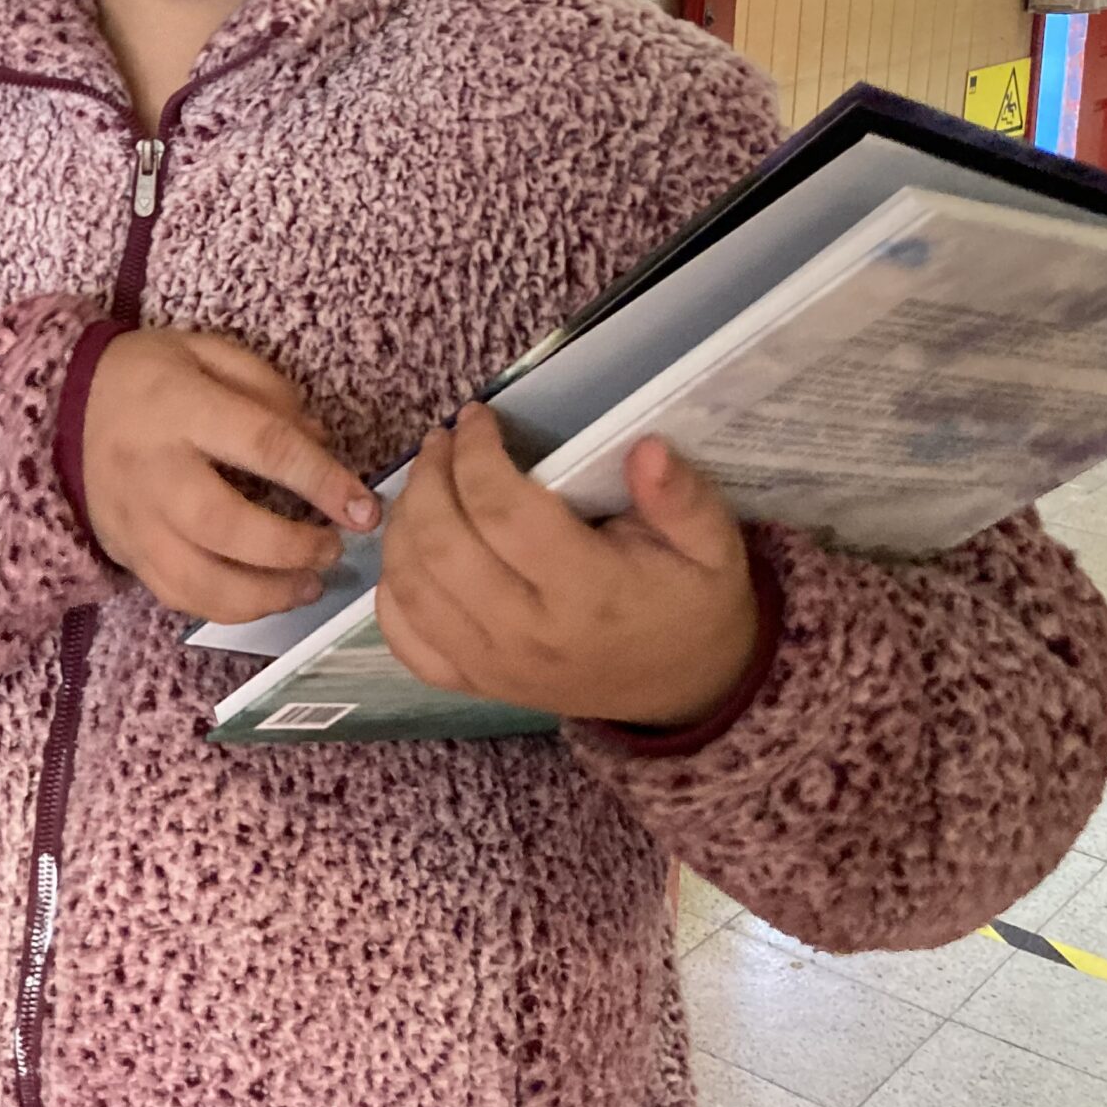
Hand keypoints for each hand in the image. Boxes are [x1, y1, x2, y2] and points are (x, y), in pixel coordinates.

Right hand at [79, 330, 376, 624]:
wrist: (60, 411)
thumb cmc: (148, 376)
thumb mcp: (205, 351)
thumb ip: (265, 388)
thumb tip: (318, 439)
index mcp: (182, 407)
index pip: (262, 445)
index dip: (321, 480)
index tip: (365, 508)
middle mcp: (156, 469)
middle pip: (227, 525)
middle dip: (291, 548)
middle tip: (333, 548)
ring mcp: (137, 519)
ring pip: (200, 579)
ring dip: (265, 594)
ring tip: (308, 584)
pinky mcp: (127, 553)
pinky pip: (178, 598)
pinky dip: (229, 609)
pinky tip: (265, 597)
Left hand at [376, 407, 759, 729]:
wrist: (687, 690)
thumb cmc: (693, 604)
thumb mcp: (714, 547)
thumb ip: (683, 498)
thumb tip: (646, 448)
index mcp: (589, 594)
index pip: (504, 512)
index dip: (477, 454)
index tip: (477, 416)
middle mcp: (528, 634)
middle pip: (443, 547)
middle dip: (428, 479)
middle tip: (439, 440)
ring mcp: (493, 667)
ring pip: (412, 589)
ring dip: (402, 524)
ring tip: (423, 481)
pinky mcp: (474, 684)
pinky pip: (406, 642)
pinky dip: (391, 591)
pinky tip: (411, 549)